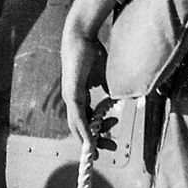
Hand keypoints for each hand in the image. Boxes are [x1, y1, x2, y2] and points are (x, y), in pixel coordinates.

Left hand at [60, 0, 120, 148]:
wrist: (82, 36)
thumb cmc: (92, 52)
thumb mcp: (103, 75)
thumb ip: (108, 87)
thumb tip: (117, 96)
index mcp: (80, 96)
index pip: (86, 120)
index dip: (96, 132)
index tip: (108, 140)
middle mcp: (72, 100)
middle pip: (81, 127)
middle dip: (95, 141)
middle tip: (108, 148)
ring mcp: (70, 97)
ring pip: (78, 126)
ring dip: (89, 140)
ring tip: (98, 151)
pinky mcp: (71, 93)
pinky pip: (78, 117)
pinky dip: (84, 131)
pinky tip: (90, 141)